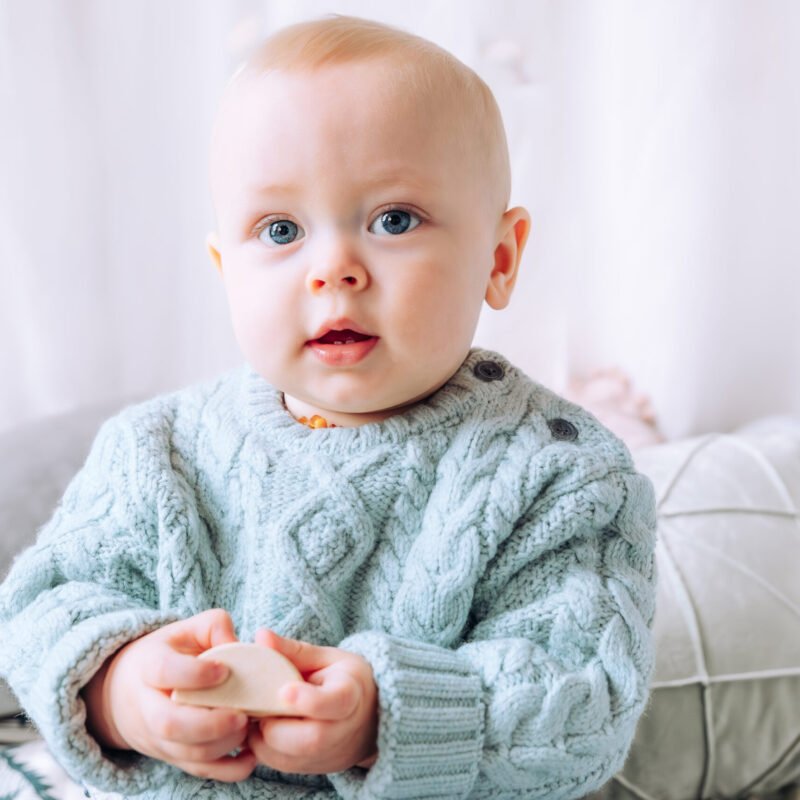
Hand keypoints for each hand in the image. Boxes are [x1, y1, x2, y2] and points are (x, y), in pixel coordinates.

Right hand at [83, 609, 256, 782]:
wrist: (125, 693)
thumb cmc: (167, 654)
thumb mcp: (184, 630)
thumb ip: (212, 626)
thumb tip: (237, 642)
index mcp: (148, 666)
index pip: (163, 671)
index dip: (194, 674)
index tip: (224, 670)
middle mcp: (147, 706)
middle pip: (169, 723)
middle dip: (209, 724)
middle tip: (241, 714)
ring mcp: (158, 737)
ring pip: (185, 752)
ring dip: (222, 745)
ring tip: (248, 727)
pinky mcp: (173, 756)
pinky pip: (198, 771)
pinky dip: (227, 770)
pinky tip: (250, 756)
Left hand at [246, 629, 378, 773]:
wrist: (369, 716)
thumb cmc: (343, 679)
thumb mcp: (326, 658)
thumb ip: (293, 650)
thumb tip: (261, 635)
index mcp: (352, 693)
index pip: (335, 702)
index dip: (309, 700)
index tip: (284, 690)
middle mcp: (344, 729)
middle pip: (310, 738)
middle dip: (276, 724)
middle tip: (260, 704)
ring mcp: (330, 754)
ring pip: (289, 758)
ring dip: (264, 737)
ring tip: (260, 713)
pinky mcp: (315, 769)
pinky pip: (281, 765)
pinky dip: (264, 748)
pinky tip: (265, 726)